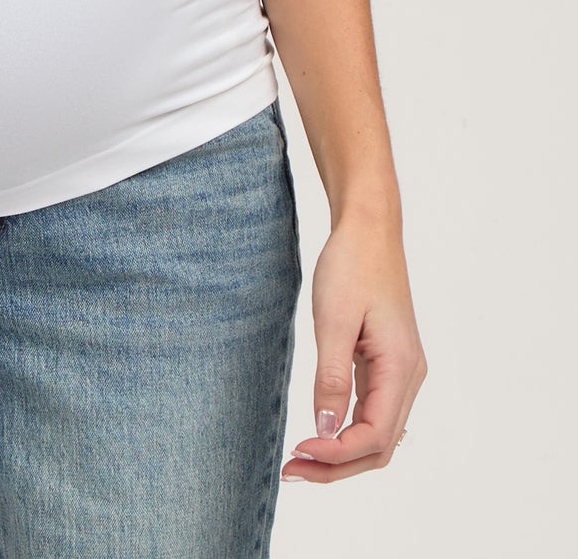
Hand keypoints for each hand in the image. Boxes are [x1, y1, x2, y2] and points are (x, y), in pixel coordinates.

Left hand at [281, 211, 426, 482]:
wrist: (368, 227)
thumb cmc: (352, 264)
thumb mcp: (334, 319)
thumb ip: (331, 377)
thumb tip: (325, 429)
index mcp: (401, 368)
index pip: (374, 436)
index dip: (336, 455)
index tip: (297, 453)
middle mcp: (408, 377)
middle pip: (379, 446)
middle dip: (337, 467)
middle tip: (290, 472)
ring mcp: (400, 371)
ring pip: (376, 433)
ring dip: (341, 453)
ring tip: (299, 461)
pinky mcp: (386, 363)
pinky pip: (371, 411)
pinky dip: (346, 430)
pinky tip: (319, 433)